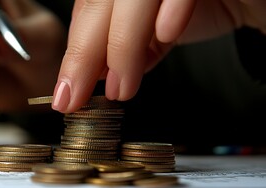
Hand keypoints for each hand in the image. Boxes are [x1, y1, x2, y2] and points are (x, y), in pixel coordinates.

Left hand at [52, 0, 265, 112]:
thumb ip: (123, 52)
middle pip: (99, 5)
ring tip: (122, 89)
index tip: (67, 95)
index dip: (74, 54)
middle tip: (77, 97)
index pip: (88, 14)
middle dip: (84, 54)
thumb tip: (92, 79)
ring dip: (124, 44)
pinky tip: (165, 36)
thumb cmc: (201, 7)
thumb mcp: (152, 34)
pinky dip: (171, 9)